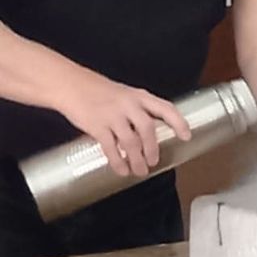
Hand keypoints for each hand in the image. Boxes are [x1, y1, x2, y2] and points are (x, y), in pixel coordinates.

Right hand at [59, 69, 190, 177]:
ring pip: (131, 142)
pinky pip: (111, 147)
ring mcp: (112, 115)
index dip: (178, 123)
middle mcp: (128, 104)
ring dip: (137, 160)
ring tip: (139, 171)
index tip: (186, 137)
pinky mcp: (97, 125)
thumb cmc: (99, 91)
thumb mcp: (125, 94)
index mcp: (139, 96)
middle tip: (154, 161)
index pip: (165, 108)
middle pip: (148, 129)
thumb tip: (151, 135)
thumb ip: (139, 111)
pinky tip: (122, 170)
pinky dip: (118, 161)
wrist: (70, 85)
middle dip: (153, 148)